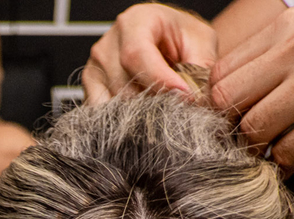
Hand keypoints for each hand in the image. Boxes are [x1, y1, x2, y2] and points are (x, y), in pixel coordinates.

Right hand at [83, 3, 216, 103]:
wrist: (165, 39)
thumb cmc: (180, 36)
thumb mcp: (201, 42)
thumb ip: (200, 67)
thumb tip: (194, 101)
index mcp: (135, 22)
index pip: (137, 55)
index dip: (160, 80)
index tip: (184, 96)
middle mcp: (108, 43)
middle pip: (125, 85)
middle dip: (155, 102)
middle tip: (180, 107)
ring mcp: (96, 67)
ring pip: (114, 104)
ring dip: (141, 113)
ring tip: (163, 108)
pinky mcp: (92, 88)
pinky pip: (102, 113)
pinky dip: (123, 120)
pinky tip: (142, 114)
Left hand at [209, 6, 293, 173]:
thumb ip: (278, 60)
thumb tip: (223, 99)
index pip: (224, 71)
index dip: (222, 104)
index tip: (233, 122)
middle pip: (229, 99)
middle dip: (233, 128)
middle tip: (249, 143)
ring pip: (254, 129)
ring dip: (261, 149)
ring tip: (280, 148)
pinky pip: (287, 153)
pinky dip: (287, 164)